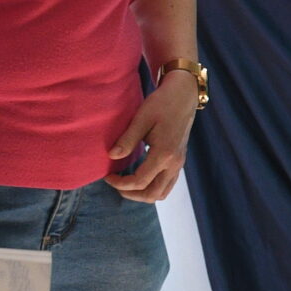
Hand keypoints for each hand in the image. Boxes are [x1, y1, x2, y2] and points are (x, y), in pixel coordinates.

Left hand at [108, 68, 198, 201]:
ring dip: (142, 193)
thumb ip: (127, 140)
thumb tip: (112, 157)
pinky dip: (152, 186)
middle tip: (115, 183)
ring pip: (162, 193)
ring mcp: (179, 163)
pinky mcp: (179, 161)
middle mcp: (174, 163)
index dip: (120, 183)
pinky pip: (167, 184)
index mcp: (164, 154)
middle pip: (152, 194)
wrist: (183, 96)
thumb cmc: (162, 104)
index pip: (140, 181)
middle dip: (131, 193)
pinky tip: (140, 176)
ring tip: (126, 183)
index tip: (107, 176)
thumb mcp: (141, 119)